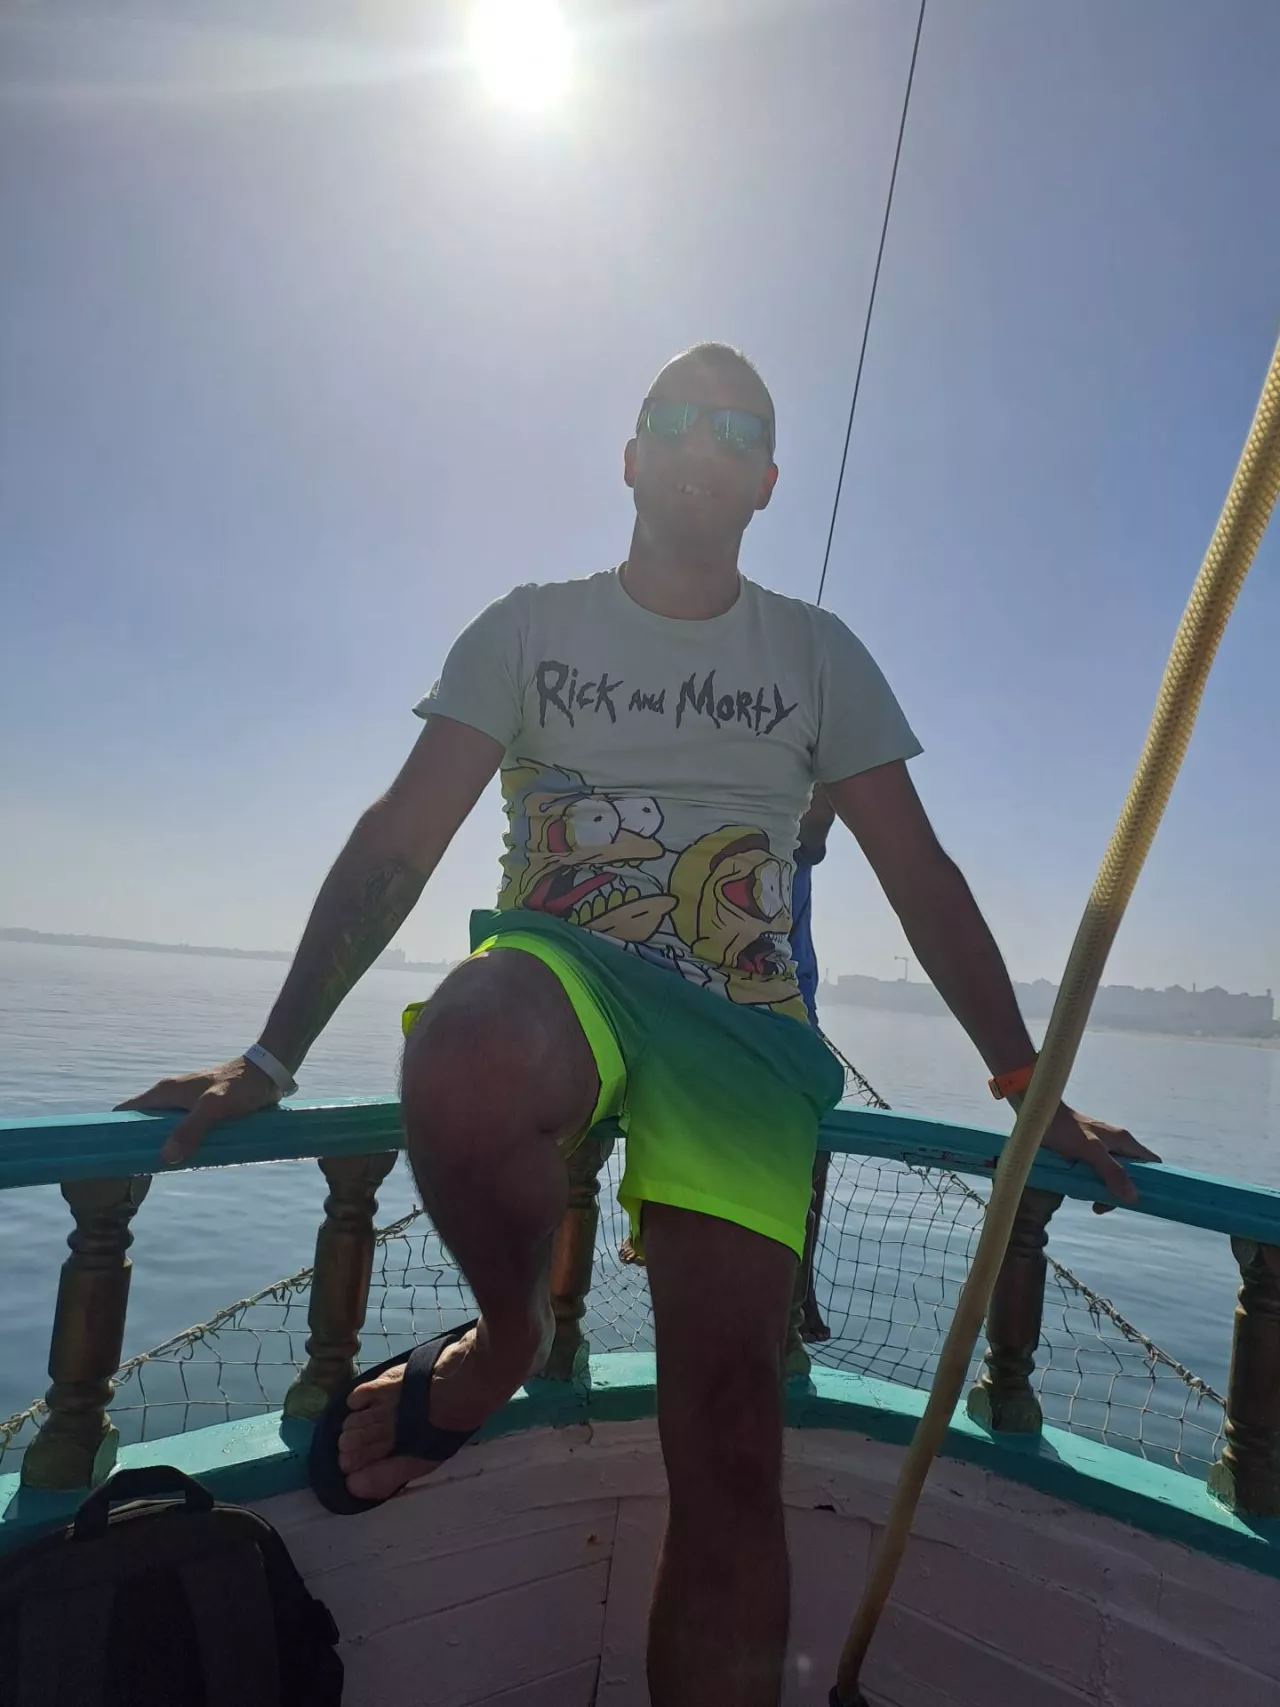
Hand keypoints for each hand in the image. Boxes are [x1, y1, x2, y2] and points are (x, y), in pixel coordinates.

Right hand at [114, 1056, 282, 1165]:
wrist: (268, 1074)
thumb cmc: (240, 1087)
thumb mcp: (214, 1108)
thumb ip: (190, 1130)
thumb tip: (164, 1157)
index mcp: (164, 1093)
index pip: (124, 1111)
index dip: (113, 1132)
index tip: (110, 1156)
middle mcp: (170, 1097)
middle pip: (141, 1124)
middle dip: (137, 1146)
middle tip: (138, 1171)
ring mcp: (186, 1104)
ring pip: (163, 1129)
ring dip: (161, 1147)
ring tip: (159, 1172)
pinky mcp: (202, 1111)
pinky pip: (182, 1131)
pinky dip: (179, 1144)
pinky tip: (185, 1161)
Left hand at [1037, 1104, 1159, 1208]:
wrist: (1038, 1115)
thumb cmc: (1065, 1129)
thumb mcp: (1090, 1151)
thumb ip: (1112, 1172)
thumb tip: (1133, 1198)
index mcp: (1124, 1141)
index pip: (1151, 1163)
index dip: (1152, 1182)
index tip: (1140, 1201)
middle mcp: (1116, 1145)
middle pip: (1130, 1175)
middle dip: (1117, 1193)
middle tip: (1099, 1205)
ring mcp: (1100, 1150)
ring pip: (1110, 1177)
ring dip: (1099, 1190)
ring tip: (1081, 1195)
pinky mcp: (1084, 1154)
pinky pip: (1094, 1174)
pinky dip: (1086, 1184)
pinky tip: (1073, 1188)